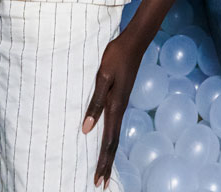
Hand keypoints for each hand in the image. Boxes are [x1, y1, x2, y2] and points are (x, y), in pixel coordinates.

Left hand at [82, 30, 141, 187]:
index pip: (108, 141)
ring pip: (114, 135)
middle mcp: (120, 109)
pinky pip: (115, 125)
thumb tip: (86, 129)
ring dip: (109, 154)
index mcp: (115, 107)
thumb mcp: (102, 78)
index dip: (103, 161)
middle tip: (100, 183)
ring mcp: (122, 104)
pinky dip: (110, 139)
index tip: (98, 179)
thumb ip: (95, 103)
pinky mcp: (120, 99)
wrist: (134, 42)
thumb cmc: (116, 56)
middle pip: (113, 142)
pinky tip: (107, 141)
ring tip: (104, 169)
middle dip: (106, 163)